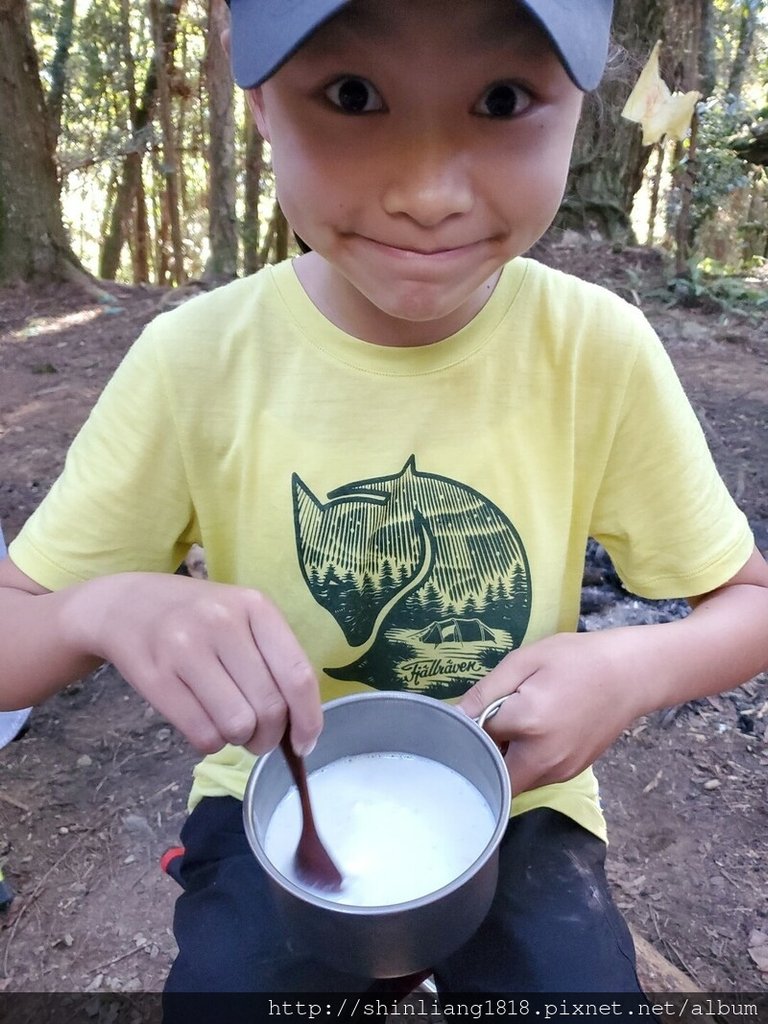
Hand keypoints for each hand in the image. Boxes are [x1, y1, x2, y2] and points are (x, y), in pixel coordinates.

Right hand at [67, 572, 320, 756]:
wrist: (124, 605)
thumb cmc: (197, 617)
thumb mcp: (241, 617)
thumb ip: (273, 660)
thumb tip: (301, 728)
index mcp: (255, 607)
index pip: (298, 675)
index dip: (308, 720)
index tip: (304, 744)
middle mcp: (223, 623)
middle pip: (269, 707)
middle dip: (269, 737)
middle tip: (258, 737)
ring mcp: (185, 648)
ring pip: (237, 725)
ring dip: (239, 739)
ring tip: (230, 726)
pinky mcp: (155, 677)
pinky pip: (202, 734)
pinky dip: (210, 742)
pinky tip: (205, 724)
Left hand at [457, 630, 645, 795]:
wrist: (631, 674)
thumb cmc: (575, 660)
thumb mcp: (524, 662)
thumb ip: (486, 692)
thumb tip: (454, 717)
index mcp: (528, 725)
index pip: (475, 739)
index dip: (465, 728)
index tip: (464, 715)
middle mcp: (543, 759)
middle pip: (492, 775)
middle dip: (481, 756)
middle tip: (485, 725)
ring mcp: (560, 772)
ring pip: (514, 780)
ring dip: (503, 760)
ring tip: (511, 725)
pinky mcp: (571, 773)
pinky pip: (535, 776)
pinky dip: (524, 761)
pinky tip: (533, 732)